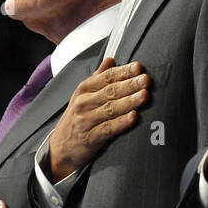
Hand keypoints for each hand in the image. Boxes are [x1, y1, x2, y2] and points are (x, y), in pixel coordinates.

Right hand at [48, 58, 149, 180]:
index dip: (123, 72)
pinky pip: (108, 129)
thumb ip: (98, 77)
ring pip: (110, 109)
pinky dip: (121, 123)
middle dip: (130, 84)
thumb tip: (111, 59)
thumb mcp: (83, 95)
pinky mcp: (90, 138)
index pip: (106, 77)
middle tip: (146, 80)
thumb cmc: (76, 118)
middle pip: (110, 91)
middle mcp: (83, 103)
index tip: (138, 67)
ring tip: (145, 95)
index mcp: (83, 90)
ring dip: (129, 101)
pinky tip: (133, 117)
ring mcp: (86, 121)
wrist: (61, 148)